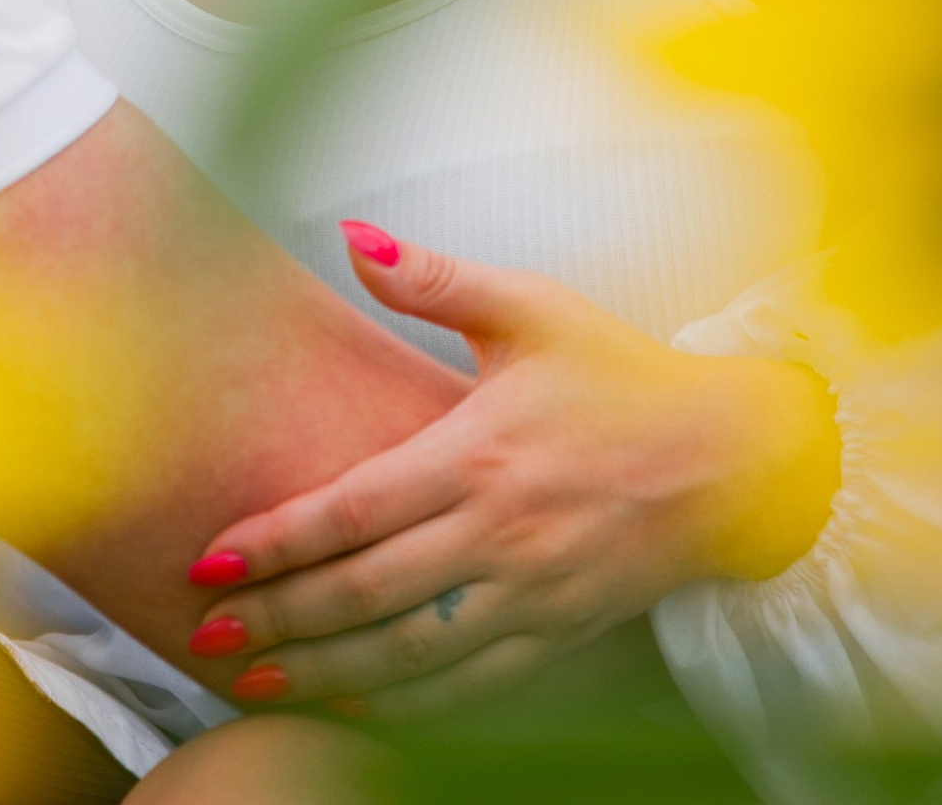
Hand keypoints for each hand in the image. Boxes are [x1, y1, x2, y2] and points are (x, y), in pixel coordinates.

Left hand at [182, 226, 840, 718]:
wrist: (735, 459)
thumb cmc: (624, 377)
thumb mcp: (533, 309)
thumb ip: (435, 279)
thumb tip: (353, 237)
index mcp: (478, 455)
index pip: (354, 510)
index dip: (278, 542)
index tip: (210, 561)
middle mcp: (497, 537)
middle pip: (366, 594)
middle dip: (279, 620)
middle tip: (206, 636)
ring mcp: (529, 596)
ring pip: (409, 653)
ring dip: (325, 671)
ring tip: (254, 681)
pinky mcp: (558, 633)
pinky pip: (470, 686)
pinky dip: (406, 702)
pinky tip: (354, 701)